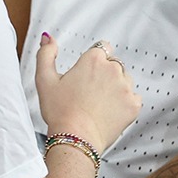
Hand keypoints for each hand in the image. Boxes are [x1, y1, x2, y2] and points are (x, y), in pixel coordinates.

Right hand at [34, 34, 140, 153]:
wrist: (75, 140)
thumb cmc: (59, 111)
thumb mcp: (44, 80)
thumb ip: (45, 54)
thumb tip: (48, 37)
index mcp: (93, 59)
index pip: (102, 48)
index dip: (94, 61)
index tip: (86, 74)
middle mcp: (113, 69)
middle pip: (114, 64)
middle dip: (104, 74)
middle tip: (88, 93)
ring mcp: (126, 87)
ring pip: (125, 80)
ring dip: (116, 88)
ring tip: (98, 104)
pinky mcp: (134, 104)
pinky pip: (133, 98)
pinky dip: (124, 104)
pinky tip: (108, 112)